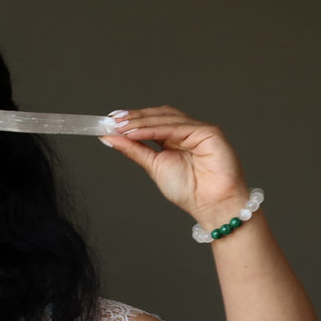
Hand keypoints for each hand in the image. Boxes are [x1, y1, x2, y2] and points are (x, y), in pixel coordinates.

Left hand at [102, 106, 249, 227]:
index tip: (111, 121)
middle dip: (135, 117)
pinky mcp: (209, 133)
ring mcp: (199, 130)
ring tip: (121, 127)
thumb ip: (134, 150)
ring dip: (141, 122)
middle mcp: (188, 131)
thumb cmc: (189, 190)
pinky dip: (154, 130)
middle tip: (113, 120)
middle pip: (160, 116)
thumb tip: (110, 138)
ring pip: (167, 119)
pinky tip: (136, 133)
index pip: (153, 122)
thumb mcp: (153, 166)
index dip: (133, 119)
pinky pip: (177, 128)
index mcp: (176, 138)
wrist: (210, 205)